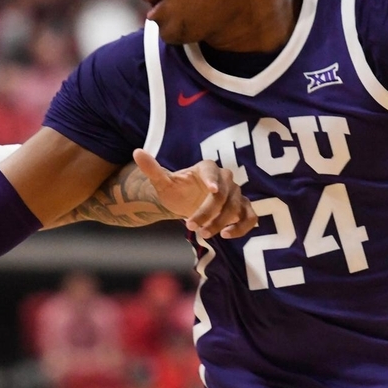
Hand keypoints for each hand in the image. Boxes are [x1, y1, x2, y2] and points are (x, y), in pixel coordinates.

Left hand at [133, 149, 257, 238]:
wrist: (185, 202)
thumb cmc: (175, 191)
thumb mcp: (162, 182)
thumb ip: (152, 169)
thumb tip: (137, 152)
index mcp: (206, 168)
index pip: (212, 171)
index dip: (213, 181)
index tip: (212, 191)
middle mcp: (225, 179)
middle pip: (224, 195)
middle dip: (208, 212)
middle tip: (190, 226)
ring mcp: (235, 194)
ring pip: (236, 207)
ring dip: (221, 222)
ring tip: (203, 234)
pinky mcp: (241, 209)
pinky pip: (250, 217)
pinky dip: (243, 227)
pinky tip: (226, 235)